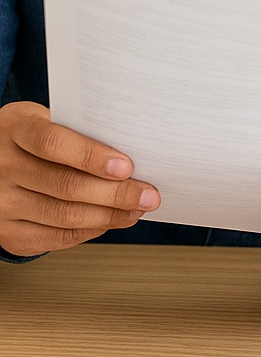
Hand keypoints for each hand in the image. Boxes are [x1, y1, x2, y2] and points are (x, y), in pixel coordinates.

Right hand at [0, 101, 159, 256]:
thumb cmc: (32, 135)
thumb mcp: (47, 118)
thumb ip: (80, 131)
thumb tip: (134, 149)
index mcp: (14, 129)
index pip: (53, 144)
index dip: (92, 157)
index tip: (127, 166)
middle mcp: (2, 167)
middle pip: (65, 186)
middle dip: (116, 193)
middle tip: (149, 195)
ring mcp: (0, 204)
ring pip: (64, 216)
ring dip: (109, 215)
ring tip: (137, 209)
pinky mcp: (6, 232)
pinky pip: (55, 238)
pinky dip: (90, 230)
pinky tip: (111, 221)